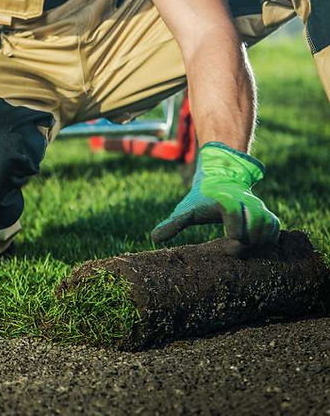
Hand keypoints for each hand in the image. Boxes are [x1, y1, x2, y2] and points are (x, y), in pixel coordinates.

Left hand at [151, 142, 280, 248]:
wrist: (220, 179)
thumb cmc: (200, 199)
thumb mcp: (185, 210)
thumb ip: (172, 224)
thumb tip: (154, 238)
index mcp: (224, 201)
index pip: (235, 215)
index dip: (234, 234)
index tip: (226, 245)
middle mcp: (244, 203)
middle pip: (255, 226)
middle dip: (246, 242)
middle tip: (232, 250)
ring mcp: (257, 207)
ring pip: (268, 226)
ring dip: (258, 242)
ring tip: (243, 249)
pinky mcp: (265, 213)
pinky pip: (275, 227)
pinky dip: (269, 239)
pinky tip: (255, 246)